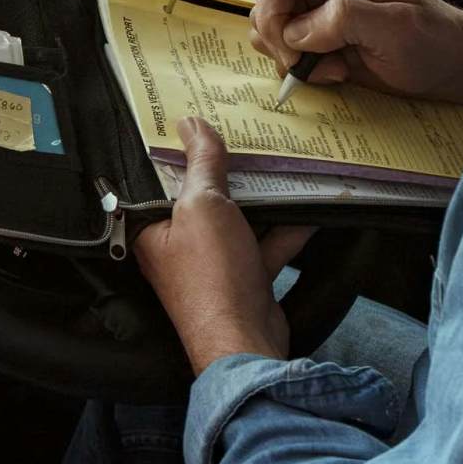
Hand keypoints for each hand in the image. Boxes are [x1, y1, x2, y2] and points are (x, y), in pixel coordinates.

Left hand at [135, 118, 311, 373]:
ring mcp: (213, 263)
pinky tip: (309, 208)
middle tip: (248, 137)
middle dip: (227, 171)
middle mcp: (178, 246)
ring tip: (283, 166)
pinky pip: (265, 244)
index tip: (200, 121)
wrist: (244, 342)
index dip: (180, 150)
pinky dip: (286, 229)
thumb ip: (202, 164)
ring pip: (238, 220)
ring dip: (262, 199)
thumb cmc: (210, 278)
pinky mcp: (245, 278)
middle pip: (203, 198)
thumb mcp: (204, 205)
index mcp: (153, 228)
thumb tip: (191, 124)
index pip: (162, 179)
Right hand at [248, 0, 462, 111]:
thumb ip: (343, 20)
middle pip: (266, 4)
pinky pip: (285, 48)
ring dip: (297, 59)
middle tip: (324, 64)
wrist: (452, 62)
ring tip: (338, 66)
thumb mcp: (395, 29)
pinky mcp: (317, 31)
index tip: (294, 54)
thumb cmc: (434, 40)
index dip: (274, 17)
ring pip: (270, 29)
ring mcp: (316, 4)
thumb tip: (296, 32)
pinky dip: (304, 67)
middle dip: (286, 43)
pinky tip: (338, 69)